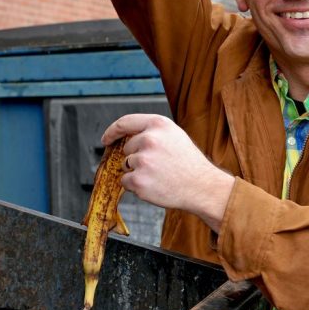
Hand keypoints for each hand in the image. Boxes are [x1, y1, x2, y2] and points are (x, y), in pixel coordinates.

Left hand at [102, 114, 234, 230]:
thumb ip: (152, 132)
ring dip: (137, 173)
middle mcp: (149, 139)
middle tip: (158, 166)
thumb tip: (127, 138)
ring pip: (126, 166)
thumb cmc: (188, 163)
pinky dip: (136, 186)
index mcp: (158, 124)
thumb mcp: (174, 136)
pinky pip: (126, 182)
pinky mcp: (138, 180)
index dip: (112, 131)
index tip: (106, 139)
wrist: (202, 187)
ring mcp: (143, 160)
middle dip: (136, 159)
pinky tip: (155, 186)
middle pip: (126, 149)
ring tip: (159, 176)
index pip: (124, 123)